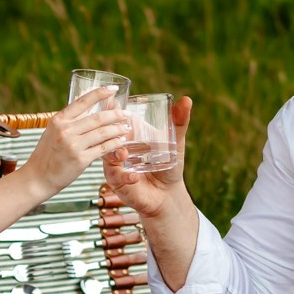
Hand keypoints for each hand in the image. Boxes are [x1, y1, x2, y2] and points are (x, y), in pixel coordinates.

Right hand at [21, 87, 131, 193]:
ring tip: (127, 127)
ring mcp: (73, 145)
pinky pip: (103, 148)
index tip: (113, 89)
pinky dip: (115, 143)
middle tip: (127, 114)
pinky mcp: (80, 159)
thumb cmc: (46, 155)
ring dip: (118, 129)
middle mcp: (65, 130)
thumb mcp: (52, 132)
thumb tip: (85, 107)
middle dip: (116, 114)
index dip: (100, 93)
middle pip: (98, 118)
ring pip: (103, 132)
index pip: (82, 101)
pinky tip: (121, 141)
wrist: (38, 178)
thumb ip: (67, 121)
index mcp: (58, 120)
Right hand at [102, 95, 192, 217]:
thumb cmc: (168, 164)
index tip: (112, 101)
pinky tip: (135, 176)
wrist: (167, 193)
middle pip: (106, 134)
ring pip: (106, 154)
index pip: (116, 117)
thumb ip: (179, 122)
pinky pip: (116, 176)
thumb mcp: (175, 141)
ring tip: (123, 153)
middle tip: (116, 127)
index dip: (111, 109)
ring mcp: (116, 163)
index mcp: (129, 133)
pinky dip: (125, 175)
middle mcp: (119, 146)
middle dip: (107, 129)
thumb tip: (186, 100)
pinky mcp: (117, 181)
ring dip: (114, 153)